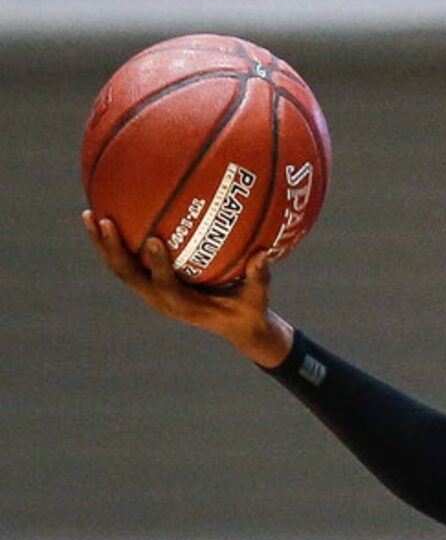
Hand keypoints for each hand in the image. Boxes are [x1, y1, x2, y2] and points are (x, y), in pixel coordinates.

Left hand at [82, 212, 293, 366]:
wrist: (235, 326)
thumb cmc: (247, 310)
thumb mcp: (257, 298)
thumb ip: (259, 278)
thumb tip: (262, 255)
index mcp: (183, 306)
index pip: (165, 285)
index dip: (158, 264)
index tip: (154, 239)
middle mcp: (160, 299)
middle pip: (128, 275)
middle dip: (112, 249)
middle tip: (104, 220)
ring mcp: (151, 291)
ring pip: (120, 267)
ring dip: (102, 243)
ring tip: (90, 214)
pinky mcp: (149, 282)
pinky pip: (127, 261)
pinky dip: (114, 241)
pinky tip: (108, 213)